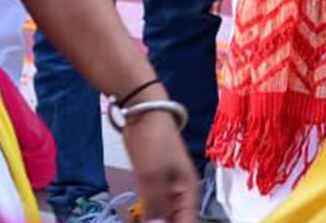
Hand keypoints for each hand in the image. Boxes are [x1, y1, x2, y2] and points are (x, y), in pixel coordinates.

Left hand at [121, 108, 198, 222]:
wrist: (143, 114)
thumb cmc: (154, 140)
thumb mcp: (153, 175)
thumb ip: (156, 206)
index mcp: (189, 191)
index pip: (189, 222)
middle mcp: (180, 195)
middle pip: (177, 221)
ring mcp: (166, 191)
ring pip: (163, 218)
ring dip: (153, 222)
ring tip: (139, 220)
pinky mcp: (152, 187)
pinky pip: (152, 210)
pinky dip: (146, 217)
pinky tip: (136, 220)